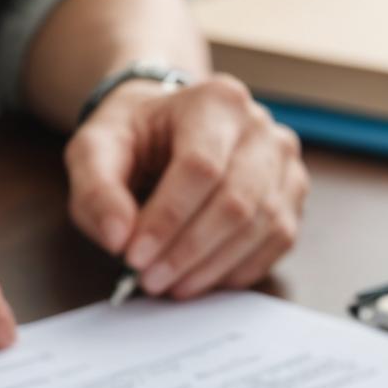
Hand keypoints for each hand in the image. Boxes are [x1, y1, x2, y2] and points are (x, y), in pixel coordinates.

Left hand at [65, 75, 308, 299]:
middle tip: (149, 281)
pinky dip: (236, 270)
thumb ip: (97, 190)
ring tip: (169, 286)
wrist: (168, 128)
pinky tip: (200, 278)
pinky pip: (276, 242)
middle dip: (188, 252)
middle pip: (236, 202)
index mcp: (214, 101)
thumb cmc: (134, 138)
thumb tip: (118, 238)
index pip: (200, 168)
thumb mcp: (95, 150)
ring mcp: (283, 161)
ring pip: (260, 227)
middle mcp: (260, 126)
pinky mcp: (292, 195)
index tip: (134, 257)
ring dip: (211, 268)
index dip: (167, 220)